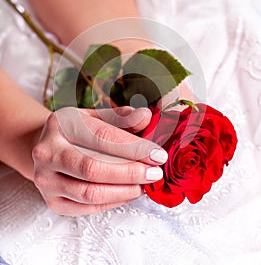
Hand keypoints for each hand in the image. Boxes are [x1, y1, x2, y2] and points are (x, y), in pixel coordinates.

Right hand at [32, 106, 167, 215]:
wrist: (47, 148)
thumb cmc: (76, 131)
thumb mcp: (95, 116)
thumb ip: (121, 117)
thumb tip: (146, 116)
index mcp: (60, 124)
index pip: (101, 137)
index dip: (134, 148)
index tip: (158, 155)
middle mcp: (47, 153)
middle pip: (93, 169)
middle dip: (130, 173)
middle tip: (154, 173)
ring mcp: (46, 180)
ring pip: (90, 193)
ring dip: (124, 191)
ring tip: (144, 184)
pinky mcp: (53, 202)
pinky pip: (88, 208)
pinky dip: (114, 202)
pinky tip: (129, 192)